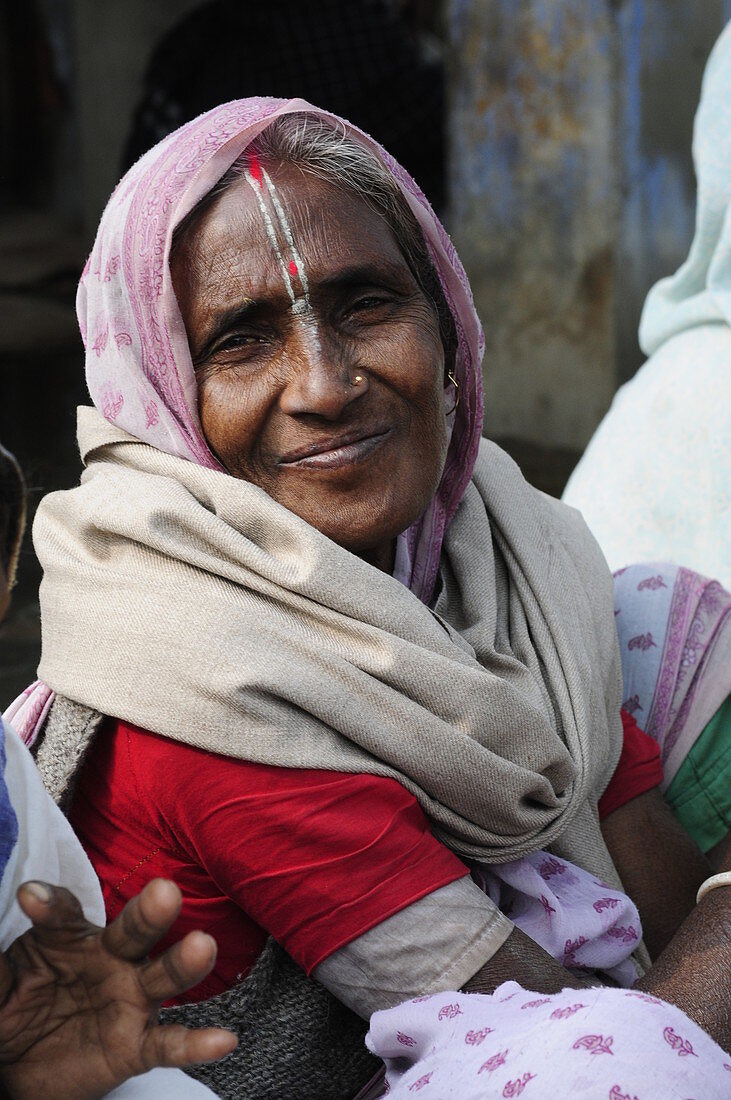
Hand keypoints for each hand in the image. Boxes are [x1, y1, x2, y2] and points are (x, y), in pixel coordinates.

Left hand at [0, 878, 236, 1099]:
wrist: (25, 1070)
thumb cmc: (16, 1008)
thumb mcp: (0, 988)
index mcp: (70, 938)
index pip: (65, 914)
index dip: (51, 905)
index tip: (31, 897)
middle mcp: (109, 959)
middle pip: (132, 930)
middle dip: (148, 912)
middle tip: (164, 892)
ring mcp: (129, 999)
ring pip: (162, 975)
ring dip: (183, 962)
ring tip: (203, 945)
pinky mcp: (137, 1044)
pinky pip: (169, 1044)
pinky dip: (197, 1043)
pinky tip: (224, 1039)